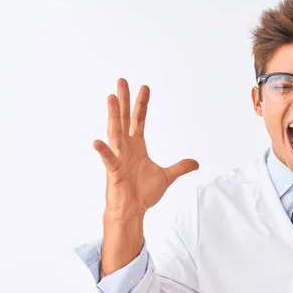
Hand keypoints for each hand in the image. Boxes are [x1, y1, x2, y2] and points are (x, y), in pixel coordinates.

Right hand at [94, 78, 198, 220]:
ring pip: (115, 133)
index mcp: (137, 146)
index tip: (144, 87)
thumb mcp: (166, 177)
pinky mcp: (114, 172)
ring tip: (111, 98)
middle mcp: (126, 148)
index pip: (139, 120)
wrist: (132, 211)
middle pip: (124, 119)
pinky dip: (103, 151)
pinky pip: (108, 160)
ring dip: (113, 116)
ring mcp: (118, 158)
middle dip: (124, 100)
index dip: (141, 104)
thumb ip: (180, 167)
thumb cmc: (143, 193)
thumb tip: (195, 163)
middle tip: (121, 81)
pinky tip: (97, 142)